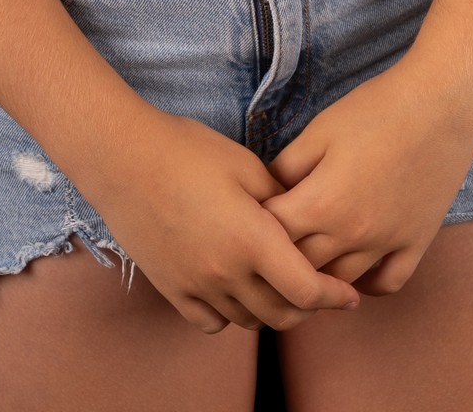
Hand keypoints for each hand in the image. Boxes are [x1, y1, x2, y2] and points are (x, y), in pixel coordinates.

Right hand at [85, 108, 360, 333]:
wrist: (124, 158)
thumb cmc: (188, 150)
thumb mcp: (246, 164)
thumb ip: (281, 201)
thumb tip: (302, 222)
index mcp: (252, 239)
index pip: (306, 289)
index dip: (333, 297)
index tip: (348, 295)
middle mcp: (226, 272)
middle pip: (281, 314)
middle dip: (308, 308)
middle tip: (318, 290)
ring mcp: (196, 285)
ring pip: (249, 320)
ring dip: (271, 311)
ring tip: (279, 288)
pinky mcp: (172, 289)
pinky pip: (212, 322)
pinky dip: (232, 315)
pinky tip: (236, 291)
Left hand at [261, 64, 472, 293]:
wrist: (441, 104)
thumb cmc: (376, 109)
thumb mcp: (320, 128)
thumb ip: (288, 165)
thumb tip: (268, 191)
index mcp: (322, 204)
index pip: (272, 235)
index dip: (256, 225)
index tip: (252, 214)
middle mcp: (351, 234)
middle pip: (301, 266)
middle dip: (281, 256)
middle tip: (272, 241)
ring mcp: (386, 243)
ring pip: (340, 282)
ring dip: (319, 275)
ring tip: (307, 259)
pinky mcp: (416, 243)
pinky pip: (387, 283)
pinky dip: (368, 285)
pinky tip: (356, 266)